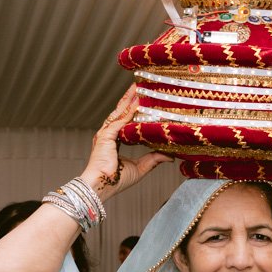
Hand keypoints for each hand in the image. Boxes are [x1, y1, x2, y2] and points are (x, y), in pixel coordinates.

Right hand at [84, 86, 170, 201]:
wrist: (101, 187)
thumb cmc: (115, 180)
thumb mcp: (141, 168)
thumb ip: (154, 159)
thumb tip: (170, 156)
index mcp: (113, 140)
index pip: (124, 120)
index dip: (132, 109)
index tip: (141, 99)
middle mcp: (108, 134)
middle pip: (121, 111)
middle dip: (130, 98)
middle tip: (140, 85)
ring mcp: (106, 133)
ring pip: (120, 112)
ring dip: (129, 99)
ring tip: (138, 87)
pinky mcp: (106, 136)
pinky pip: (120, 120)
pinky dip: (129, 111)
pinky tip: (137, 102)